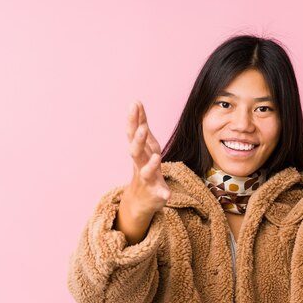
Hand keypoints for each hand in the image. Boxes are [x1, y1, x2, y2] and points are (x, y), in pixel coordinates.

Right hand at [123, 101, 170, 215]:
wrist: (140, 200)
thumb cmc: (144, 166)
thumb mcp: (144, 145)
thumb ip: (141, 125)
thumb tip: (136, 102)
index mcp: (140, 151)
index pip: (134, 133)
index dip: (134, 119)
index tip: (135, 104)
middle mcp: (140, 164)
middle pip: (136, 151)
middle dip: (138, 140)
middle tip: (142, 128)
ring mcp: (147, 179)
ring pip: (146, 171)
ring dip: (151, 164)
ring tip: (157, 157)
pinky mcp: (155, 193)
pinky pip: (159, 194)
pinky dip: (163, 193)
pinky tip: (168, 194)